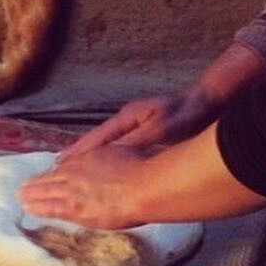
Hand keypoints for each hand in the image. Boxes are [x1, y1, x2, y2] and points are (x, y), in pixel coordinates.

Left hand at [18, 143, 149, 229]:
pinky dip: (40, 208)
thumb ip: (106, 152)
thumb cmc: (139, 168)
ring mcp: (75, 192)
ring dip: (33, 196)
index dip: (54, 172)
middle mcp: (77, 173)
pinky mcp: (78, 211)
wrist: (143, 188)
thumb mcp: (120, 150)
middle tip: (22, 188)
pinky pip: (53, 209)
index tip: (46, 174)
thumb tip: (103, 154)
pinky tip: (30, 210)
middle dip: (37, 184)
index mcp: (87, 158)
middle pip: (52, 179)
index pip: (65, 166)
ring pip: (48, 193)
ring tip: (21, 199)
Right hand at [54, 89, 217, 162]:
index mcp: (128, 118)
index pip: (98, 137)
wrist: (208, 100)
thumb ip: (138, 140)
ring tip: (72, 165)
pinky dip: (106, 154)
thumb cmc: (186, 114)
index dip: (80, 151)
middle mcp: (127, 119)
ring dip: (90, 154)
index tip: (61, 162)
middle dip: (78, 153)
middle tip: (57, 165)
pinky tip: (103, 163)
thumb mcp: (162, 128)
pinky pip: (119, 144)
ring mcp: (135, 123)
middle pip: (97, 139)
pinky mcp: (145, 128)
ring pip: (106, 142)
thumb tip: (112, 154)